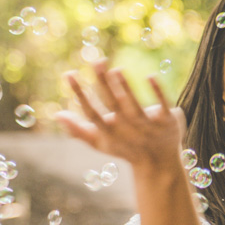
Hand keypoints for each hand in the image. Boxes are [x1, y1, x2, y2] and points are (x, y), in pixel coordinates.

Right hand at [56, 59, 185, 169]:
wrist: (159, 163)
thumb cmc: (125, 148)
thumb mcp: (101, 143)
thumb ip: (79, 130)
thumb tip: (57, 115)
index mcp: (109, 132)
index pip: (91, 111)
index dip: (79, 94)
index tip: (69, 74)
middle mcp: (128, 129)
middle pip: (113, 103)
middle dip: (103, 82)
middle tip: (96, 60)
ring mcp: (148, 126)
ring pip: (135, 105)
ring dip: (125, 88)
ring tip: (116, 69)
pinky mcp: (167, 121)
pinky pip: (162, 105)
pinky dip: (157, 92)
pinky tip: (150, 75)